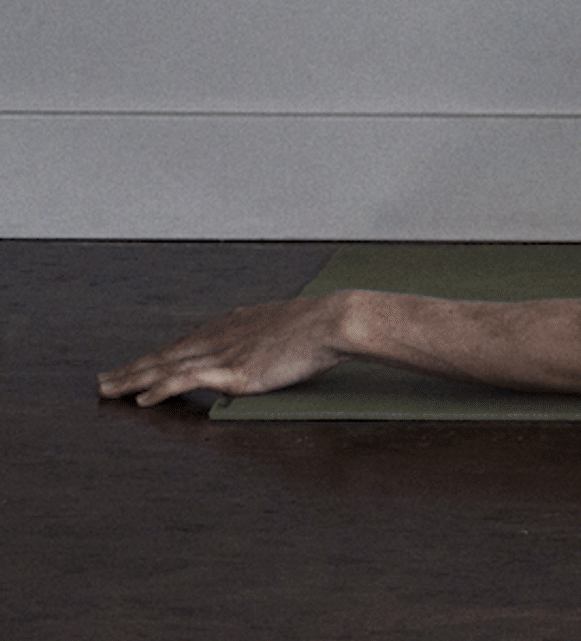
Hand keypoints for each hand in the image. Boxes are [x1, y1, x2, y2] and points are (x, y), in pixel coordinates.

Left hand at [97, 294, 350, 406]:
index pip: (185, 342)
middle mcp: (220, 336)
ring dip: (133, 378)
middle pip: (166, 353)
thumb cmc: (321, 327)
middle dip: (133, 367)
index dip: (159, 355)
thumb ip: (265, 339)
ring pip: (166, 366)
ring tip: (108, 389)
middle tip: (105, 378)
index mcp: (234, 324)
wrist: (334, 322)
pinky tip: (141, 399)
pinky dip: (159, 389)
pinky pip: (184, 380)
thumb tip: (264, 352)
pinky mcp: (231, 371)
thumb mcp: (286, 327)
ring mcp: (224, 352)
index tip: (139, 363)